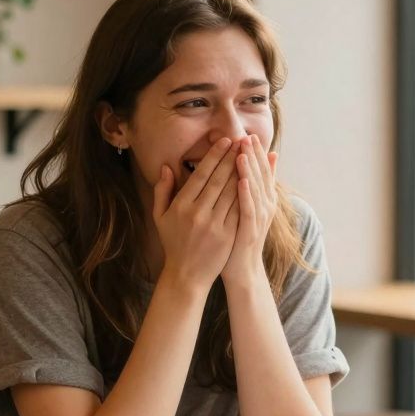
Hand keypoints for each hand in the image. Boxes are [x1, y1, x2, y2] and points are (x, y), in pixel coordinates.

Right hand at [153, 138, 238, 291]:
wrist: (186, 275)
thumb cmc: (173, 243)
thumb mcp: (160, 217)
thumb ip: (162, 190)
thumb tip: (166, 166)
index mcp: (181, 206)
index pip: (201, 175)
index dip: (215, 156)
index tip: (225, 141)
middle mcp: (197, 213)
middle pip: (219, 179)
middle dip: (232, 158)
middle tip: (242, 140)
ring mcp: (214, 225)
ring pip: (232, 192)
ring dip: (242, 171)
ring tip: (250, 155)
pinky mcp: (227, 235)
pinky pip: (239, 210)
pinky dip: (247, 194)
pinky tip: (254, 180)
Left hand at [220, 134, 277, 287]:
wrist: (242, 269)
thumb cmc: (238, 238)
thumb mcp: (247, 210)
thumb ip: (252, 188)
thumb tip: (257, 165)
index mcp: (263, 200)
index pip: (261, 171)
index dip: (256, 154)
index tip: (248, 135)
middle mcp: (265, 206)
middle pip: (260, 176)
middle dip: (253, 155)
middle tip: (247, 136)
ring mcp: (259, 219)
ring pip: (255, 189)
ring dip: (250, 170)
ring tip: (243, 151)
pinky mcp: (250, 230)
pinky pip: (249, 209)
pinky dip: (246, 194)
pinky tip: (241, 180)